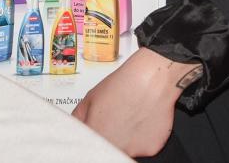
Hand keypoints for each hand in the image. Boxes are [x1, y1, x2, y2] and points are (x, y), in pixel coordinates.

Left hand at [72, 48, 191, 157]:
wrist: (150, 79)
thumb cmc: (121, 85)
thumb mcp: (89, 99)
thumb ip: (79, 119)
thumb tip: (76, 129)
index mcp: (96, 135)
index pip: (88, 147)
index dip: (91, 140)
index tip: (93, 136)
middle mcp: (115, 146)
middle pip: (107, 149)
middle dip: (107, 138)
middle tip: (112, 122)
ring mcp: (134, 150)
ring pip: (125, 149)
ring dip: (124, 139)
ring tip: (128, 118)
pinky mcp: (151, 148)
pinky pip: (142, 147)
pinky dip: (141, 137)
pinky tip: (140, 120)